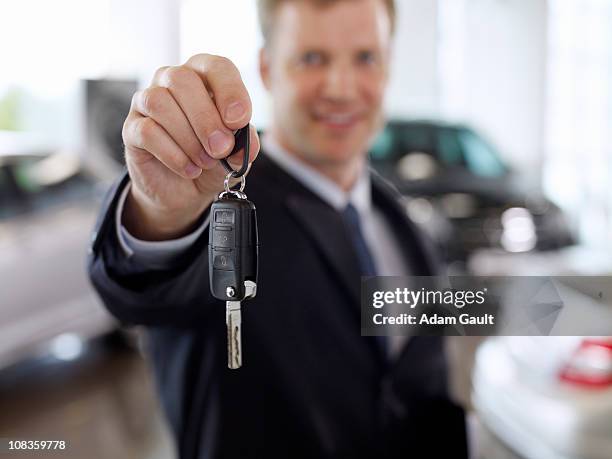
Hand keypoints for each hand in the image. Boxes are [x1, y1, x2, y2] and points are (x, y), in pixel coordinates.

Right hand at [121, 54, 259, 239]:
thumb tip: (247, 145)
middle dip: (206, 118)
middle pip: (182, 79)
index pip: (216, 66)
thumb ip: (244, 145)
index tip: (239, 120)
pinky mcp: (131, 129)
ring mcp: (147, 102)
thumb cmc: (212, 160)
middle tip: (221, 148)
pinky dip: (173, 154)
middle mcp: (171, 81)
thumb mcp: (235, 155)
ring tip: (205, 162)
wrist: (185, 190)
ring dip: (188, 138)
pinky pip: (146, 132)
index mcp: (204, 78)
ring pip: (160, 103)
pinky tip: (189, 169)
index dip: (230, 90)